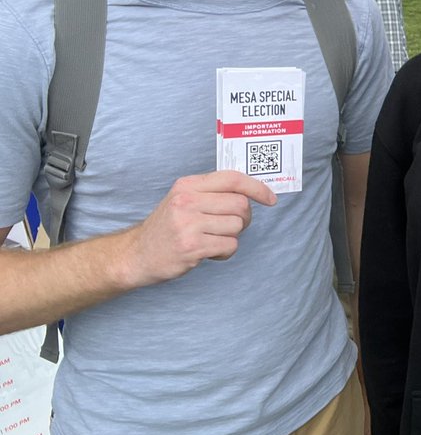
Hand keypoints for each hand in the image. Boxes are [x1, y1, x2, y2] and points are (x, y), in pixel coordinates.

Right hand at [123, 171, 276, 287]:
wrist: (136, 255)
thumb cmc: (168, 227)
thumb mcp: (183, 199)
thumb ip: (212, 192)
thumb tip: (252, 191)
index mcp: (187, 185)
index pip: (232, 178)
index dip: (257, 187)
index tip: (270, 199)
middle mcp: (187, 201)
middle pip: (240, 204)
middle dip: (244, 219)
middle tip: (229, 227)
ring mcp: (188, 224)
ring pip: (237, 226)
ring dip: (231, 237)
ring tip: (211, 240)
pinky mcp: (191, 246)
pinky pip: (229, 246)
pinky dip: (225, 252)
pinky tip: (208, 252)